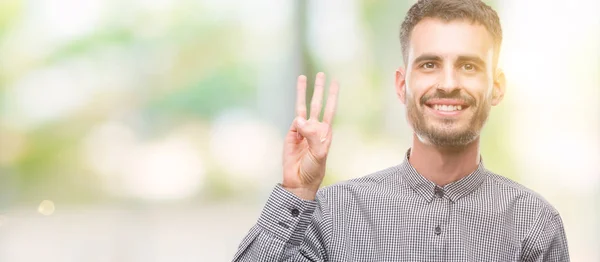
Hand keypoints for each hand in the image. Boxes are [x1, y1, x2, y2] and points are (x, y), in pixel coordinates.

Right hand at [282, 72, 338, 199]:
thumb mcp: (318, 153)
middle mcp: (315, 129)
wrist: (299, 181)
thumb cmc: (313, 169)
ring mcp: (302, 131)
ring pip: (302, 107)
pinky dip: (297, 121)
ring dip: (302, 93)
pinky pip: (294, 122)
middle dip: (319, 89)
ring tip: (302, 78)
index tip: (335, 82)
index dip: (333, 95)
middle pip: (317, 104)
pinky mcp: (291, 135)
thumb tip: (299, 120)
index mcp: (326, 133)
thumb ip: (312, 135)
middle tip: (321, 74)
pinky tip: (299, 126)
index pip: (330, 109)